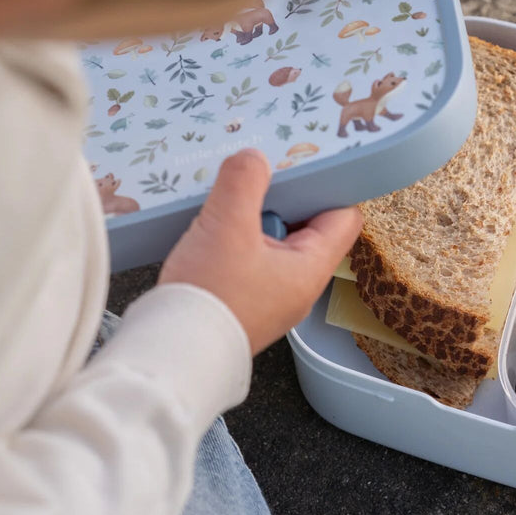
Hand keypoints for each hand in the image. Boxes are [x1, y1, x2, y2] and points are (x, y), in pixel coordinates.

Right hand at [159, 149, 362, 354]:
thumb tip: (255, 158)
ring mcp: (273, 298)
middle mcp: (299, 286)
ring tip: (233, 193)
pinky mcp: (245, 304)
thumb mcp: (227, 227)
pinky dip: (239, 240)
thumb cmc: (209, 295)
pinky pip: (253, 261)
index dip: (331, 187)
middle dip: (286, 198)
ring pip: (276, 243)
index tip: (306, 163)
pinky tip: (214, 225)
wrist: (171, 356)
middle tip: (262, 171)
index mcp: (311, 269)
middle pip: (309, 228)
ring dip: (257, 218)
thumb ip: (244, 183)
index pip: (345, 218)